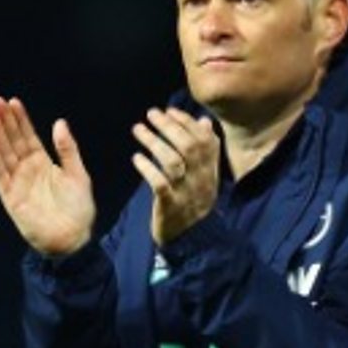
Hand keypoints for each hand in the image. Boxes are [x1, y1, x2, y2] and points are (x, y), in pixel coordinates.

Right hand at [0, 97, 95, 256]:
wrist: (73, 238)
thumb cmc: (78, 209)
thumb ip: (67, 149)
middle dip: (4, 121)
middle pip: (13, 141)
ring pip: (4, 153)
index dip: (20, 119)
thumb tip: (59, 122)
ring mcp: (17, 183)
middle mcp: (27, 170)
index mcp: (43, 162)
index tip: (13, 102)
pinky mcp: (11, 197)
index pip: (28, 136)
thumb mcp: (78, 174)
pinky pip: (0, 174)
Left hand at [131, 107, 219, 245]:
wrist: (192, 237)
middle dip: (169, 126)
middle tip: (151, 114)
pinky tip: (136, 158)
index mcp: (211, 169)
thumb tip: (204, 119)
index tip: (169, 110)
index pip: (204, 139)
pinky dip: (147, 168)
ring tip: (138, 129)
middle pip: (189, 147)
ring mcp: (186, 192)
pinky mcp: (170, 205)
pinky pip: (159, 184)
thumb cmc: (193, 198)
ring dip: (154, 142)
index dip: (187, 122)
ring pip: (173, 162)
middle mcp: (201, 178)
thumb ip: (205, 148)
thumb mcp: (205, 174)